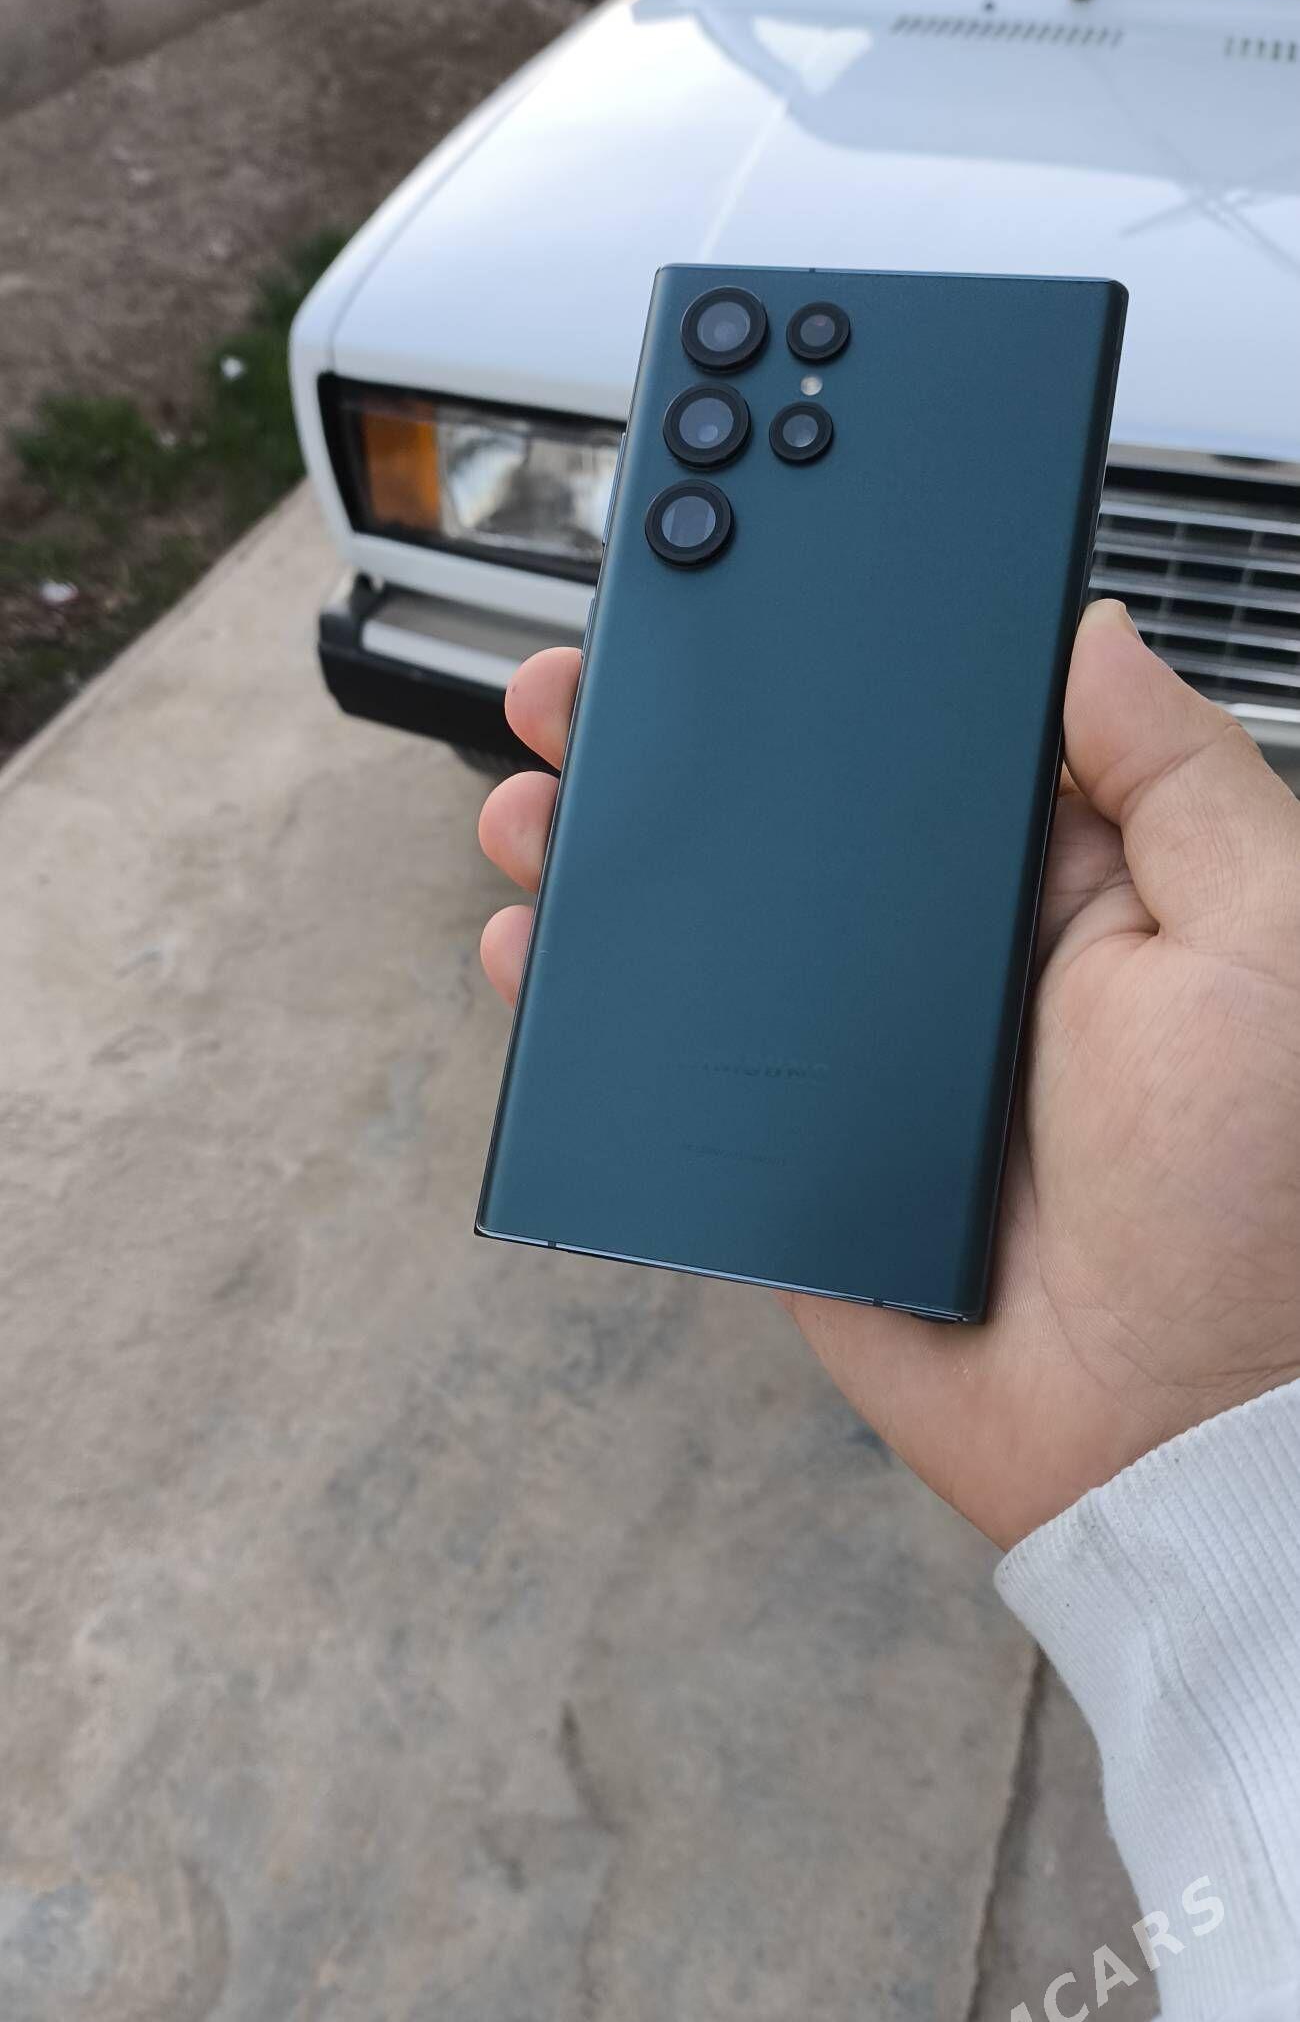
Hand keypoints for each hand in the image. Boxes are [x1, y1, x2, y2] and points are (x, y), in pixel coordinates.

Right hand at [478, 605, 1299, 1547]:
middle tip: (589, 687)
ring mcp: (860, 1063)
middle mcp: (950, 968)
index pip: (915, 751)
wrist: (1179, 1425)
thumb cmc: (1262, 1198)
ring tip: (533, 799)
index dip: (825, 675)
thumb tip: (1095, 635)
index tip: (745, 595)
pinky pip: (675, 1072)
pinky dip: (589, 1014)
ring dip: (611, 863)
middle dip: (678, 755)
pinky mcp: (792, 1158)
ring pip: (711, 940)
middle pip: (784, 831)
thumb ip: (1181, 778)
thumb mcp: (1269, 938)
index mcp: (1060, 894)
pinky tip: (533, 952)